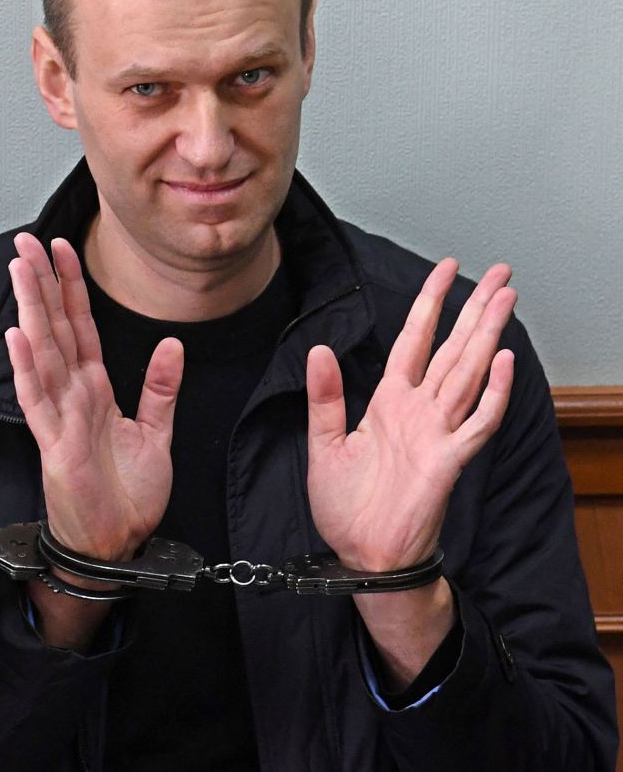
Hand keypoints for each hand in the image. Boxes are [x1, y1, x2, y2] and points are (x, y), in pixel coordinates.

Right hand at [6, 233, 182, 561]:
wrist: (117, 543)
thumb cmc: (127, 496)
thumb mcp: (157, 433)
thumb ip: (161, 388)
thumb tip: (172, 344)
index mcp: (94, 390)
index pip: (80, 326)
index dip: (71, 286)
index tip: (62, 249)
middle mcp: (72, 396)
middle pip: (54, 328)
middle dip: (41, 283)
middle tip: (27, 242)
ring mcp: (60, 417)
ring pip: (42, 352)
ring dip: (30, 310)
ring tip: (19, 271)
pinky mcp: (55, 444)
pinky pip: (38, 400)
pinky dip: (28, 368)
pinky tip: (19, 337)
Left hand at [306, 258, 515, 571]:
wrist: (362, 555)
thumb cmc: (346, 507)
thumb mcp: (323, 443)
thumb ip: (325, 397)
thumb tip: (318, 349)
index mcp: (389, 404)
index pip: (414, 341)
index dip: (429, 304)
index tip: (446, 270)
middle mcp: (418, 412)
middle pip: (453, 348)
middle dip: (475, 309)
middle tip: (501, 272)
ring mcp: (438, 434)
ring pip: (469, 373)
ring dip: (487, 336)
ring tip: (506, 298)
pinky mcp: (448, 461)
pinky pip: (477, 422)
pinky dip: (493, 392)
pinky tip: (503, 361)